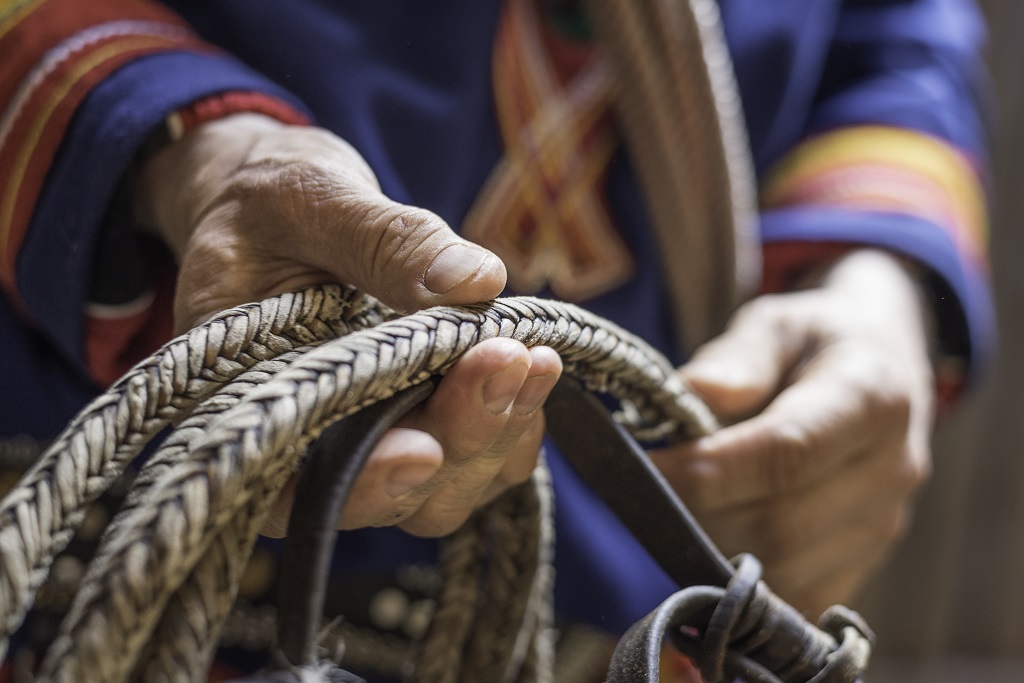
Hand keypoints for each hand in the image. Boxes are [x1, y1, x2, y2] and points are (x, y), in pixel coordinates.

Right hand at [134, 113, 560, 536]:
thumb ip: (383, 240)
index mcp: (250, 405)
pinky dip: (516, 422)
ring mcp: (374, 442)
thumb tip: (480, 281)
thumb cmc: (273, 204)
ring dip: (498, 436)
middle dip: (459, 437)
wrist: (288, 211)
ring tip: (537, 361)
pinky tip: (538, 367)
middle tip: (509, 360)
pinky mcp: (424, 422)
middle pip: (394, 493)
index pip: (298, 488)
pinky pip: (482, 457)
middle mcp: (311, 446)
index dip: (363, 485)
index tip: (424, 451)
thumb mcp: (311, 200)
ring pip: (445, 491)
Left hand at [650, 250, 934, 615]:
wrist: (882, 364)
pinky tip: (709, 539)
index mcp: (871, 397)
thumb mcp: (776, 323)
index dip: (708, 469)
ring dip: (713, 550)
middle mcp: (891, 469)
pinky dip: (742, 583)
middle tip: (642, 492)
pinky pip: (797, 599)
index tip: (643, 466)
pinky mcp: (866, 563)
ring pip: (784, 569)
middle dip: (698, 514)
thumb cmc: (813, 341)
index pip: (787, 452)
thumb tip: (691, 392)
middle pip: (781, 523)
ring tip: (675, 509)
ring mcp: (884, 524)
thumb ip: (737, 358)